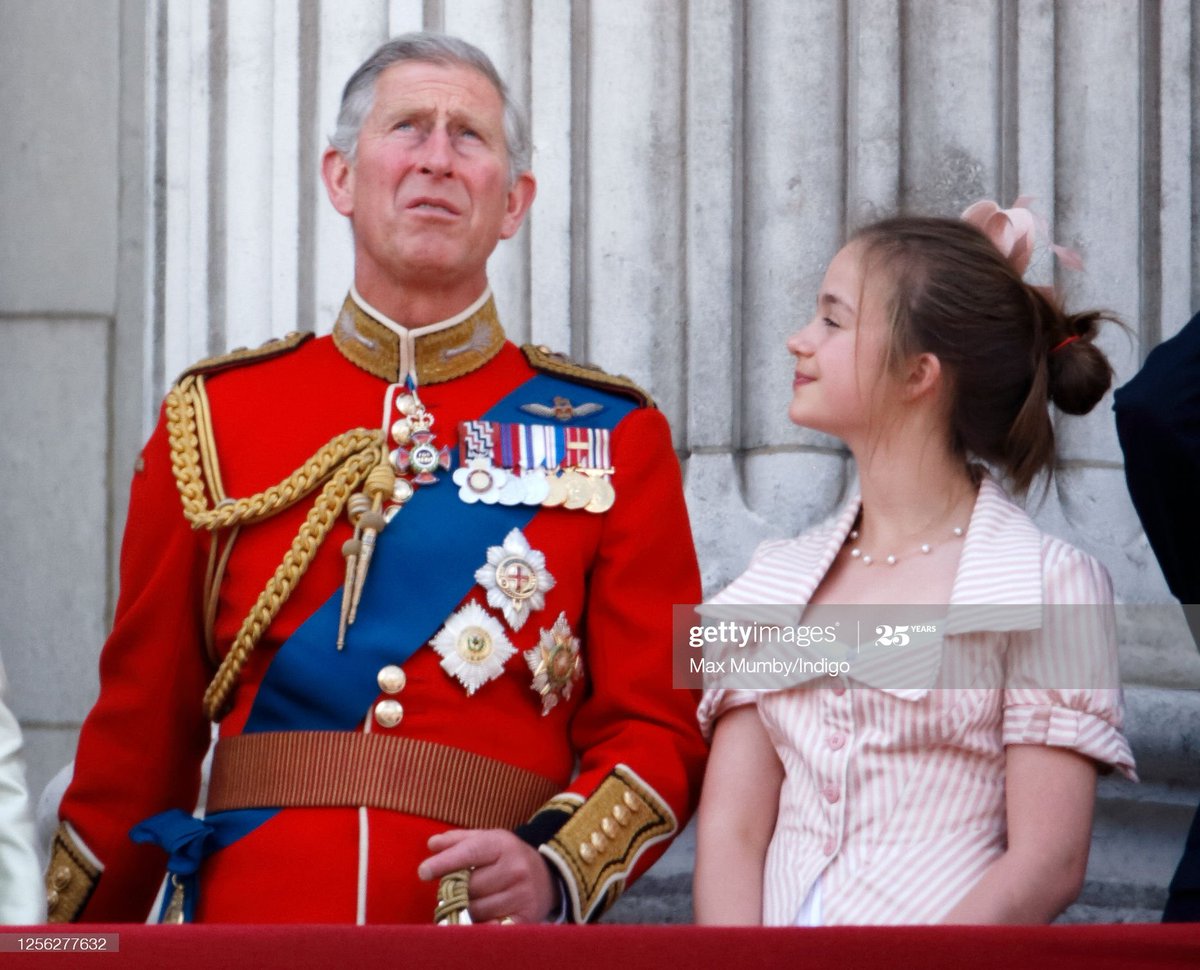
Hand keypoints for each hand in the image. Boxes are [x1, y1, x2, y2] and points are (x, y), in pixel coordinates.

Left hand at [418, 828, 557, 923]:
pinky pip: (490, 927)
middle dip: (456, 890)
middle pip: (469, 887)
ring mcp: (522, 895)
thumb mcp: (487, 840)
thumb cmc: (507, 856)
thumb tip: (432, 845)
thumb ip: (458, 840)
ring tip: (473, 900)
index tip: (423, 872)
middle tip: (456, 889)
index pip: (469, 853)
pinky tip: (481, 916)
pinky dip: (480, 924)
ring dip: (467, 908)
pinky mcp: (525, 918)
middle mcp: (515, 869)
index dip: (444, 863)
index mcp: (502, 845)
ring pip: (476, 909)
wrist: (547, 876)